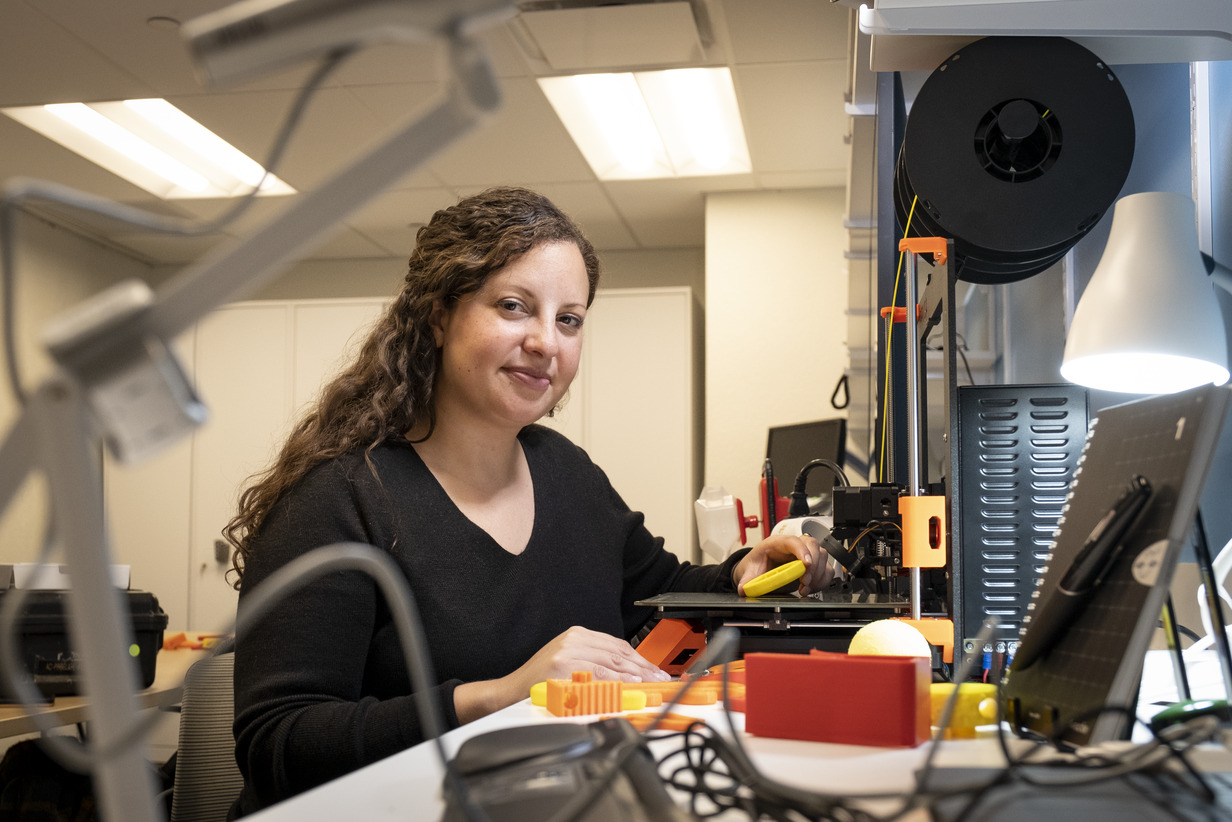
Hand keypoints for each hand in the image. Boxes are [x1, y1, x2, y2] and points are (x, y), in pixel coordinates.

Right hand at [454, 626, 668, 723]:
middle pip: (618, 653)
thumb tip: (632, 675)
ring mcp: (567, 653)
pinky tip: (628, 687)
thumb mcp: (570, 662)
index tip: (655, 671)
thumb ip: (597, 663)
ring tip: (650, 685)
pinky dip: (615, 683)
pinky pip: (596, 676)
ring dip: (634, 675)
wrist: (511, 692)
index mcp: (577, 635)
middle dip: (643, 668)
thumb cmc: (541, 681)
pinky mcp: (563, 669)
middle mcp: (573, 640)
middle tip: (660, 679)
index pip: (617, 645)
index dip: (640, 659)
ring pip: (610, 663)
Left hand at [733, 533, 833, 595]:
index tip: (806, 563)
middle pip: (812, 545)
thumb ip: (747, 580)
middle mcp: (794, 546)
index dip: (801, 550)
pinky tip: (811, 588)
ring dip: (818, 575)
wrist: (760, 568)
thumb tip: (744, 588)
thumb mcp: (750, 571)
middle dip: (812, 565)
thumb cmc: (758, 563)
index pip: (793, 541)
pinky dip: (822, 581)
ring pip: (822, 556)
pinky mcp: (813, 566)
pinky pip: (826, 569)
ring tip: (805, 588)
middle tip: (805, 582)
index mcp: (777, 543)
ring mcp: (806, 554)